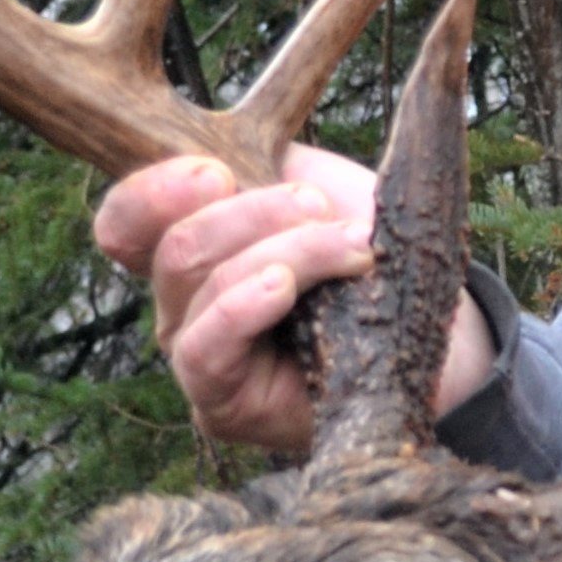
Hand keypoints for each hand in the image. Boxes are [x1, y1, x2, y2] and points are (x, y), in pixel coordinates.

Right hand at [91, 145, 497, 452]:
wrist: (436, 319)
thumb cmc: (367, 248)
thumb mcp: (311, 186)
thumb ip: (257, 166)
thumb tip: (213, 158)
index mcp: (191, 241)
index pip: (125, 220)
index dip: (153, 191)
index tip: (215, 172)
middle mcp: (182, 301)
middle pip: (174, 245)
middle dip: (255, 213)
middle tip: (321, 206)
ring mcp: (198, 353)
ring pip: (203, 283)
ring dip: (287, 252)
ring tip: (353, 247)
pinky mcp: (221, 404)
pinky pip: (206, 348)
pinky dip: (244, 306)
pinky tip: (283, 288)